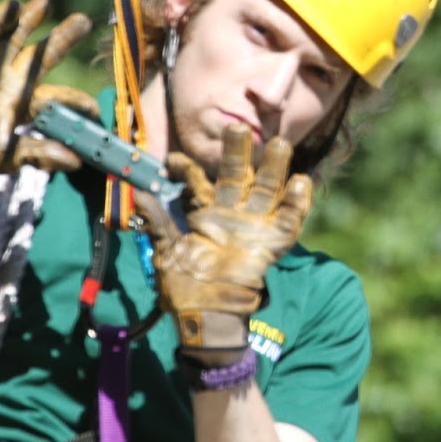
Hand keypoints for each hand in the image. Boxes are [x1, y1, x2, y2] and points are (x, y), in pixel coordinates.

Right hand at [0, 0, 97, 194]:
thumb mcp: (11, 156)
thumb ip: (42, 154)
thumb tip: (77, 162)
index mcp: (24, 106)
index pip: (57, 98)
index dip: (77, 101)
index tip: (95, 108)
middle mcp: (11, 84)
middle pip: (42, 57)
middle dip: (63, 39)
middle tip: (84, 21)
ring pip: (14, 40)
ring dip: (29, 21)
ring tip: (46, 3)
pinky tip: (12, 6)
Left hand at [135, 125, 312, 367]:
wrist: (206, 313)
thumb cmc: (184, 284)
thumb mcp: (166, 251)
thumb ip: (158, 222)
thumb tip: (140, 195)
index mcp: (204, 212)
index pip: (197, 182)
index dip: (187, 169)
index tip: (173, 160)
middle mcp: (231, 213)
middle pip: (238, 174)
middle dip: (238, 151)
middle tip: (236, 127)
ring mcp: (254, 225)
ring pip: (268, 188)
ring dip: (275, 167)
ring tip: (279, 144)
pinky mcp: (272, 242)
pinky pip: (289, 219)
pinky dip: (298, 202)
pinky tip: (300, 182)